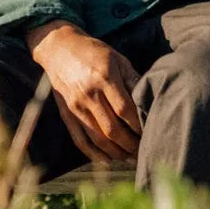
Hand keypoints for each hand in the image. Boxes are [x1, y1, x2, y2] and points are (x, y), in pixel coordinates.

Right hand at [25, 19, 143, 163]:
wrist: (58, 48)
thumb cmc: (93, 51)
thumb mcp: (117, 58)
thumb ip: (133, 79)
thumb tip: (150, 99)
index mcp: (104, 77)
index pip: (125, 110)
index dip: (138, 125)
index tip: (150, 131)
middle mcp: (89, 94)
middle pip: (112, 129)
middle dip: (131, 144)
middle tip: (145, 150)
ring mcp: (76, 106)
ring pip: (98, 138)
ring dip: (116, 152)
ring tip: (131, 158)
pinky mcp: (67, 114)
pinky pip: (80, 139)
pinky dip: (94, 154)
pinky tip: (108, 160)